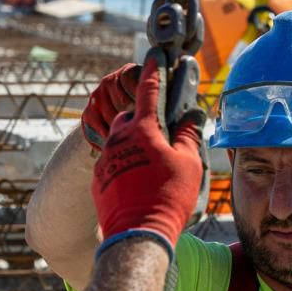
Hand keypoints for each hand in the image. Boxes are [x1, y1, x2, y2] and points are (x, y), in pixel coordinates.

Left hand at [91, 55, 205, 251]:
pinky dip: (125, 164)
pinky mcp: (98, 178)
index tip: (153, 56)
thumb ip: (189, 136)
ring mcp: (105, 158)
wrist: (137, 234)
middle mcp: (118, 138)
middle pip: (130, 117)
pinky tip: (140, 181)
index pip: (147, 90)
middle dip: (144, 118)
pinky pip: (113, 162)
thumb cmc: (166, 197)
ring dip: (135, 144)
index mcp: (141, 128)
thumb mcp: (188, 163)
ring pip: (120, 140)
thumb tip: (193, 117)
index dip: (153, 71)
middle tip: (162, 132)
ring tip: (153, 162)